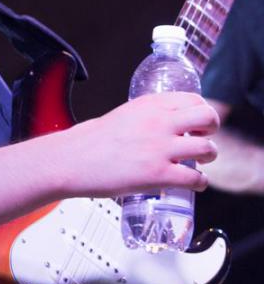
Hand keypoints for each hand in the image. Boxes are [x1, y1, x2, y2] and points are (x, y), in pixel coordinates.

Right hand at [56, 92, 218, 198]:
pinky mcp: (157, 175)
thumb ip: (147, 117)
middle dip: (211, 129)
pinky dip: (200, 183)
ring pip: (207, 148)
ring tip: (199, 162)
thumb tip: (164, 127)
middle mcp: (158, 123)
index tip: (198, 122)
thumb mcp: (123, 115)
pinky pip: (195, 179)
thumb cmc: (89, 141)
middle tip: (204, 138)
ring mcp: (159, 149)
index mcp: (149, 105)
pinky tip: (193, 183)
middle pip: (207, 117)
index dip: (201, 111)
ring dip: (208, 157)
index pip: (193, 99)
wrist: (71, 160)